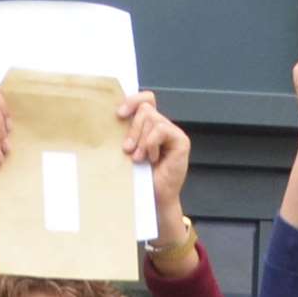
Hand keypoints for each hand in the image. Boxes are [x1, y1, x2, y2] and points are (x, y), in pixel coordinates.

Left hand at [118, 92, 190, 215]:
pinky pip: (161, 130)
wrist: (154, 197)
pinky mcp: (181, 141)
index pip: (146, 99)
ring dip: (141, 140)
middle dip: (132, 129)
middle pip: (145, 109)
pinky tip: (153, 158)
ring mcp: (174, 133)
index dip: (133, 100)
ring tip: (139, 158)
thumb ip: (127, 131)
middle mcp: (164, 126)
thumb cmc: (140, 177)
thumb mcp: (129, 148)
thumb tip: (116, 115)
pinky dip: (151, 143)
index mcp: (151, 126)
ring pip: (152, 119)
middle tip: (127, 150)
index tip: (119, 115)